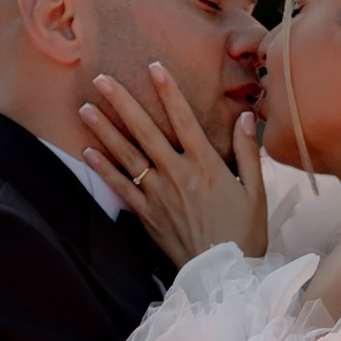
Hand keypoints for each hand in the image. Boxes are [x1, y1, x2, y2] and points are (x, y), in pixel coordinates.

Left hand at [77, 67, 267, 264]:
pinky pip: (121, 187)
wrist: (225, 273)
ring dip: (104, 130)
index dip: (168, 91)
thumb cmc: (244, 232)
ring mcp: (159, 194)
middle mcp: (178, 174)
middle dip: (122, 102)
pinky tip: (88, 151)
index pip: (183, 118)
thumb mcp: (256, 190)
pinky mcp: (147, 215)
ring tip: (84, 108)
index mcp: (206, 164)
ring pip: (126, 155)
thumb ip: (247, 151)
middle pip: (145, 130)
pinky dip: (103, 169)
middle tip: (101, 79)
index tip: (153, 67)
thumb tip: (247, 116)